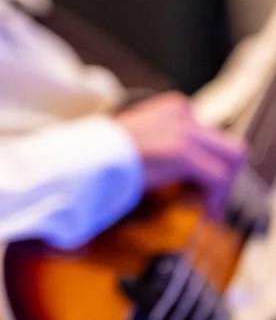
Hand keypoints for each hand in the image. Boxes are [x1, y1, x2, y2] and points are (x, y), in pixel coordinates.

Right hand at [115, 92, 244, 214]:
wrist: (87, 158)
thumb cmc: (106, 155)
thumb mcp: (145, 140)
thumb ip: (170, 145)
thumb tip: (192, 173)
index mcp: (174, 108)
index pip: (213, 136)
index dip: (211, 165)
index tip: (201, 187)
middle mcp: (183, 114)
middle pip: (229, 146)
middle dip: (224, 174)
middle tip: (209, 198)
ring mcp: (183, 131)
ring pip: (232, 160)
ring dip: (223, 186)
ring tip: (207, 206)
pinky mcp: (181, 151)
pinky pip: (218, 178)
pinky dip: (215, 198)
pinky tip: (204, 211)